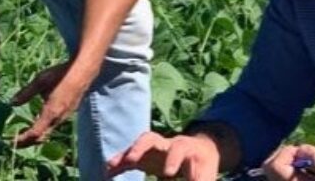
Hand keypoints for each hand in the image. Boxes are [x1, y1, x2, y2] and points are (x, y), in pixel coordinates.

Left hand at [10, 60, 92, 147]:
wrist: (82, 72)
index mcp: (51, 112)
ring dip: (35, 136)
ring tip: (22, 133)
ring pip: (48, 132)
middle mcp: (59, 118)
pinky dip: (43, 129)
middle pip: (41, 137)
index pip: (35, 133)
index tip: (12, 142)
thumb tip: (12, 103)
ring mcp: (65, 117)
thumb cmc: (60, 75)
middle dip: (27, 142)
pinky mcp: (68, 113)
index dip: (23, 140)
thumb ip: (26, 93)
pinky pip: (53, 126)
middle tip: (14, 142)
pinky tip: (37, 121)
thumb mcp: (40, 82)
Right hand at [106, 131, 220, 179]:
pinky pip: (129, 158)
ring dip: (124, 155)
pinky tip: (108, 173)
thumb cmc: (204, 164)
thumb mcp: (206, 174)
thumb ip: (198, 180)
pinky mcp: (144, 157)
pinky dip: (119, 164)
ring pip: (134, 148)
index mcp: (185, 147)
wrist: (200, 152)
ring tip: (110, 165)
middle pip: (151, 138)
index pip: (178, 148)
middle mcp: (166, 143)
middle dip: (140, 147)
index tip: (168, 174)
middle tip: (132, 159)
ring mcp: (153, 149)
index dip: (172, 159)